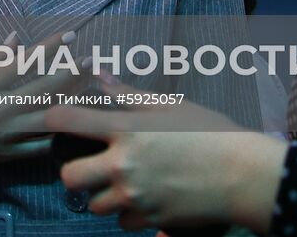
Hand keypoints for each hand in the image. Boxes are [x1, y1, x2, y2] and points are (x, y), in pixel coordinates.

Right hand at [0, 30, 77, 177]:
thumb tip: (17, 38)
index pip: (26, 61)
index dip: (50, 47)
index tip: (71, 34)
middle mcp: (0, 109)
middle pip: (44, 89)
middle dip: (72, 72)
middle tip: (92, 59)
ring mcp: (7, 134)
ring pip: (48, 117)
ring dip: (72, 101)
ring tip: (91, 87)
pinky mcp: (9, 154)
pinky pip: (41, 145)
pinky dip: (57, 134)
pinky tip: (72, 120)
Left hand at [45, 77, 287, 234]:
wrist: (243, 174)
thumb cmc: (209, 131)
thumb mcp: (168, 104)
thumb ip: (127, 93)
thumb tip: (99, 74)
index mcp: (126, 129)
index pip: (69, 121)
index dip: (54, 117)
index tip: (55, 118)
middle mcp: (124, 165)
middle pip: (70, 177)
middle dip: (73, 170)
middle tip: (89, 163)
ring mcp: (136, 196)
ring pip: (95, 204)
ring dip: (102, 194)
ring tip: (122, 181)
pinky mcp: (151, 220)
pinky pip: (123, 222)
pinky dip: (128, 213)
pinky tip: (144, 198)